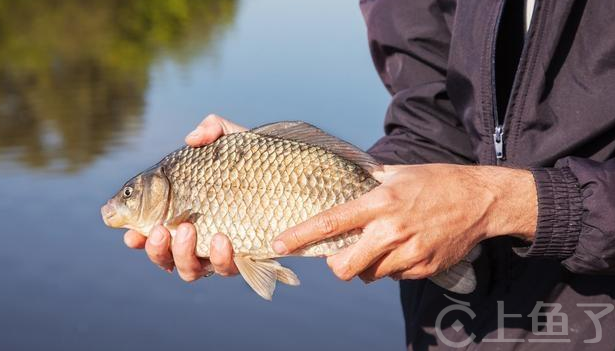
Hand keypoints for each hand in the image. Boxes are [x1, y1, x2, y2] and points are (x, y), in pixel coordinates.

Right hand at [124, 114, 245, 280]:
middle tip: (159, 230)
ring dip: (182, 254)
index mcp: (185, 213)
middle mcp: (199, 238)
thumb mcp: (234, 140)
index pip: (154, 230)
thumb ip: (212, 130)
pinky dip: (220, 258)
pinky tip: (223, 239)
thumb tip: (191, 139)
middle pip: (165, 257)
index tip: (130, 233)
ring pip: (190, 270)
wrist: (296, 179)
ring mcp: (220, 252)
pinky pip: (227, 269)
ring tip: (188, 229)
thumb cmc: (258, 162)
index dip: (138, 236)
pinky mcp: (245, 259)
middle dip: (156, 249)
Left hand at [272, 164, 536, 282]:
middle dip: (336, 265)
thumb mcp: (399, 172)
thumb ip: (368, 180)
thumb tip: (343, 179)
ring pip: (369, 275)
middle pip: (345, 266)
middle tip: (341, 255)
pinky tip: (404, 248)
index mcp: (380, 202)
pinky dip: (391, 267)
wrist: (481, 200)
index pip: (331, 222)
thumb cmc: (437, 181)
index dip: (301, 236)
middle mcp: (391, 230)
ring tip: (381, 245)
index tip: (278, 244)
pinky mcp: (423, 267)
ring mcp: (409, 252)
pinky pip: (394, 277)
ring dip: (367, 266)